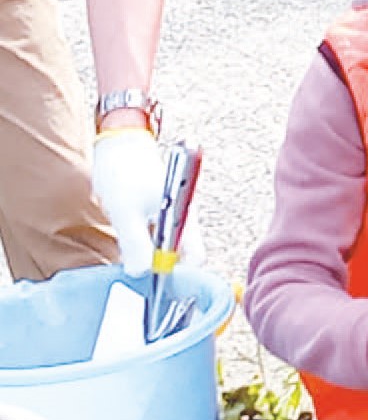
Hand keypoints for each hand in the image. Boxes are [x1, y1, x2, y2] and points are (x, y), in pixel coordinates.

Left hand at [92, 129, 204, 276]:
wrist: (119, 142)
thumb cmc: (125, 170)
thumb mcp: (126, 212)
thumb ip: (136, 244)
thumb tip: (141, 271)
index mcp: (184, 217)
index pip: (195, 258)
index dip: (177, 272)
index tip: (154, 278)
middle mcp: (184, 218)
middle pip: (182, 256)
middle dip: (161, 266)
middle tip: (137, 268)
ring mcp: (173, 215)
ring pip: (168, 248)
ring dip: (150, 254)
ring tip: (130, 247)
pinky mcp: (160, 213)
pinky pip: (157, 237)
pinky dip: (145, 243)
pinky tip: (129, 234)